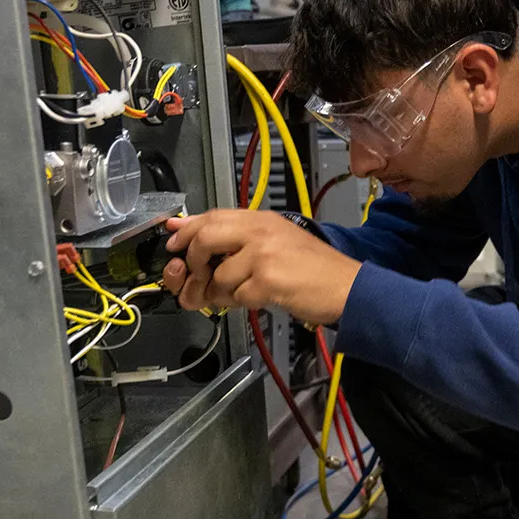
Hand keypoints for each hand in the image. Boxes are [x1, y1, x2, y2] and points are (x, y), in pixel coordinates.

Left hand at [161, 210, 361, 324]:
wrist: (347, 286)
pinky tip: (259, 299)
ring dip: (220, 292)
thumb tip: (185, 228)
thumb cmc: (312, 269)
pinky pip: (235, 296)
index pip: (211, 216)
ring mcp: (263, 254)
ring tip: (241, 294)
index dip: (185, 230)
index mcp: (260, 219)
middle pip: (204, 238)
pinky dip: (241, 303)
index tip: (172, 243)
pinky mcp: (267, 280)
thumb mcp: (274, 242)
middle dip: (193, 262)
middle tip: (198, 276)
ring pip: (217, 275)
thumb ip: (234, 237)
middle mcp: (260, 230)